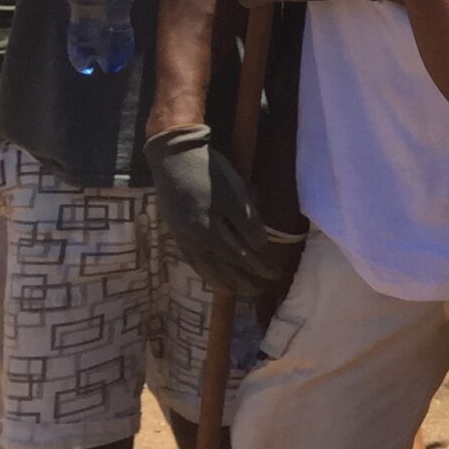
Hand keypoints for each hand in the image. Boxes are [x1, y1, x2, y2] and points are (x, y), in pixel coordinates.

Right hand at [145, 123, 299, 296]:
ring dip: (220, 280)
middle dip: (241, 281)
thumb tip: (259, 248)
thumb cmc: (208, 174)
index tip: (275, 276)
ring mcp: (181, 235)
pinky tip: (206, 270)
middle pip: (220, 268)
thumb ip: (247, 224)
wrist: (172, 156)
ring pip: (202, 266)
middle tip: (258, 291)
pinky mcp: (175, 228)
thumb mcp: (235, 195)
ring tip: (231, 290)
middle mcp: (192, 241)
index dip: (259, 269)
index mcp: (209, 234)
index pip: (240, 259)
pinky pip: (190, 258)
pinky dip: (202, 269)